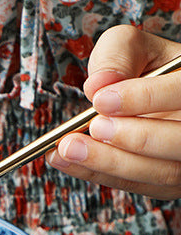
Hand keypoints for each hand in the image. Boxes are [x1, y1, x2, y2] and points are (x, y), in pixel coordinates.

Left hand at [47, 26, 180, 199]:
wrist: (150, 98)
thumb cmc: (145, 70)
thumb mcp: (135, 48)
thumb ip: (118, 55)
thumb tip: (98, 84)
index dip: (145, 97)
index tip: (101, 99)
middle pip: (179, 141)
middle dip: (134, 138)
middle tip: (93, 128)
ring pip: (161, 172)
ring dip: (110, 162)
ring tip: (68, 148)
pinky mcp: (169, 184)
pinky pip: (138, 185)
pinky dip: (99, 174)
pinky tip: (64, 160)